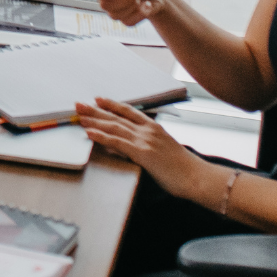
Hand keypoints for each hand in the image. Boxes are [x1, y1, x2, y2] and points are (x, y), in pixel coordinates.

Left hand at [73, 97, 213, 200]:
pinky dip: (102, 137)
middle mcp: (148, 130)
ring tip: (79, 116)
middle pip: (117, 117)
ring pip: (114, 127)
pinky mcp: (143, 154)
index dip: (112, 104)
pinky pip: (118, 143)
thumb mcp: (165, 150)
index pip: (129, 111)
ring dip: (94, 121)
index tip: (98, 99)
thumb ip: (150, 144)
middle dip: (96, 110)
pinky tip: (90, 133)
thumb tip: (134, 146)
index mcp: (154, 128)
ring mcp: (145, 141)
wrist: (197, 177)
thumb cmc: (184, 168)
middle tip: (79, 104)